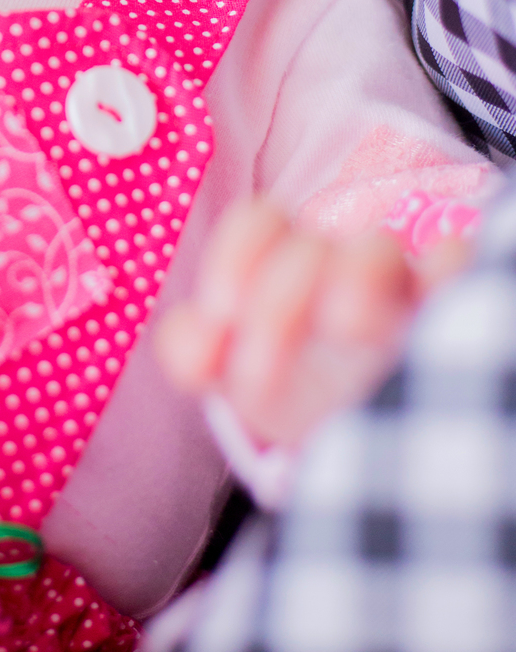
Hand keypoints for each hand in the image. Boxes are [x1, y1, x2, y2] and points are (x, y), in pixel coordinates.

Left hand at [155, 200, 469, 449]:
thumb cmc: (292, 383)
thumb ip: (193, 351)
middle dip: (275, 303)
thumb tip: (195, 344)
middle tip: (257, 372)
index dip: (234, 256)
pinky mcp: (449, 306)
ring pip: (377, 250)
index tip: (220, 312)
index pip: (258, 223)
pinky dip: (444, 278)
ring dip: (352, 277)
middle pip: (307, 247)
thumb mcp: (234, 373)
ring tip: (342, 324)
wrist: (362, 428)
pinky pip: (457, 268)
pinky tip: (426, 319)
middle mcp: (342, 264)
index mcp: (285, 265)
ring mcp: (401, 288)